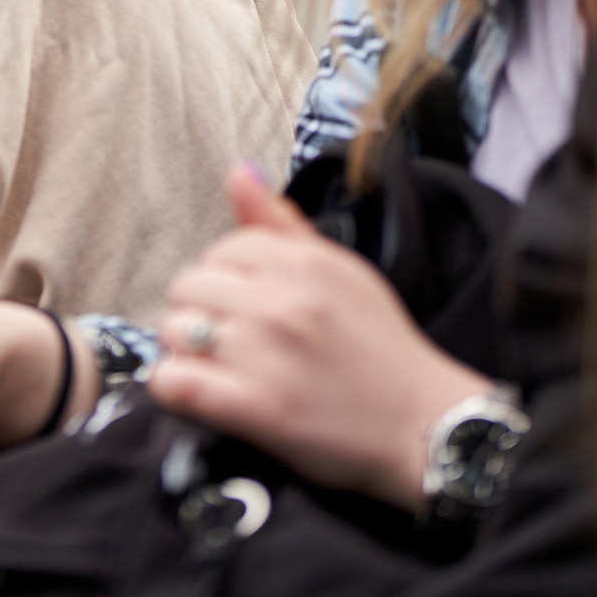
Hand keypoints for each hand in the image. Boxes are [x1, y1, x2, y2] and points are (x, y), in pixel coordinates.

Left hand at [150, 165, 490, 509]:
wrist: (423, 424)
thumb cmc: (381, 348)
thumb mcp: (344, 271)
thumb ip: (284, 224)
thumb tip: (238, 172)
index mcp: (301, 262)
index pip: (219, 250)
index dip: (224, 280)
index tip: (245, 308)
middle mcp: (280, 301)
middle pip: (187, 287)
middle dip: (199, 313)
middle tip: (229, 341)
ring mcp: (265, 353)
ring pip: (173, 332)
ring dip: (185, 352)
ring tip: (219, 369)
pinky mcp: (256, 408)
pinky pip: (174, 382)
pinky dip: (174, 388)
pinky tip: (200, 394)